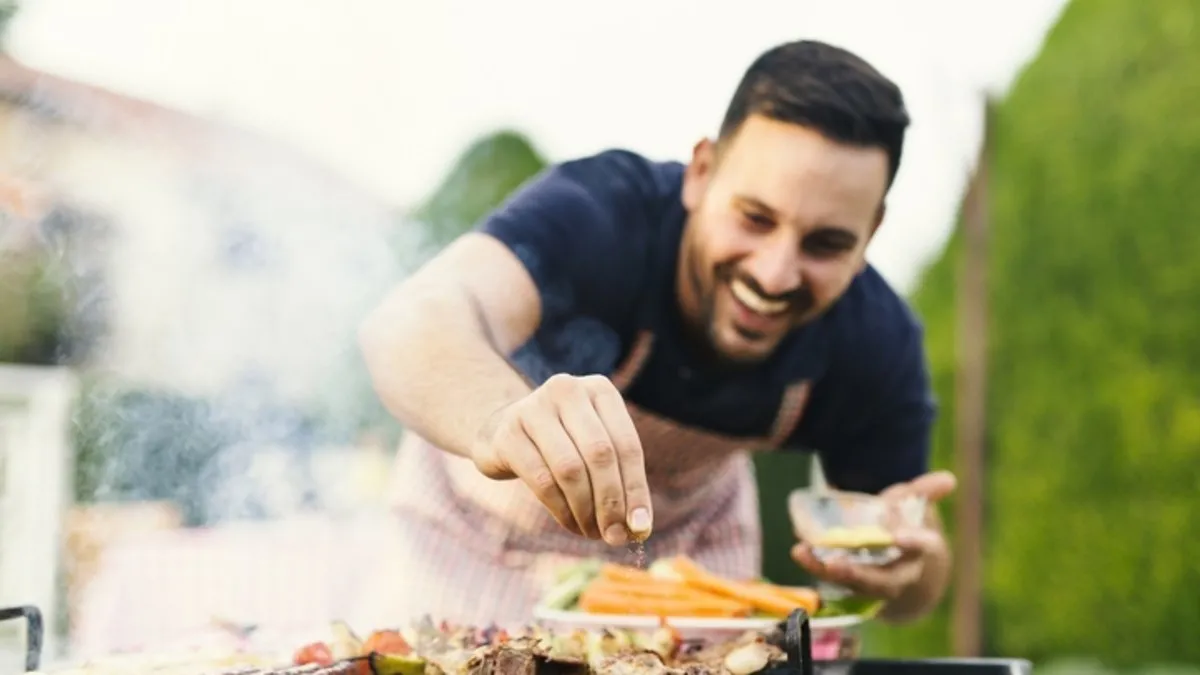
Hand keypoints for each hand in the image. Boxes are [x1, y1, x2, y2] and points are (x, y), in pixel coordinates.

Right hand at [470, 373, 652, 545]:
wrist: (502, 431)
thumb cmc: (563, 443)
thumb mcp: (594, 448)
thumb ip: (619, 480)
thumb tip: (639, 528)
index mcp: (600, 389)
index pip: (627, 444)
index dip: (636, 489)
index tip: (640, 527)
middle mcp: (567, 390)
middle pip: (600, 455)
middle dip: (611, 502)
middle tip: (615, 536)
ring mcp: (533, 408)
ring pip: (571, 469)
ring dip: (586, 510)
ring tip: (592, 532)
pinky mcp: (508, 434)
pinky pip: (542, 481)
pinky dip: (562, 510)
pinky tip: (571, 524)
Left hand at [791, 471, 955, 600]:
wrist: (906, 570)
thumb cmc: (909, 532)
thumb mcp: (918, 510)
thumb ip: (925, 492)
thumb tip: (948, 479)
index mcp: (921, 552)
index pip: (923, 548)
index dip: (913, 542)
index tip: (899, 536)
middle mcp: (899, 574)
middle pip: (881, 581)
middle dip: (858, 574)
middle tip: (835, 563)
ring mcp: (874, 584)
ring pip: (851, 584)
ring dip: (825, 570)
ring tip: (801, 553)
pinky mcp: (852, 584)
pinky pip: (833, 578)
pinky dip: (816, 565)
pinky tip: (799, 550)